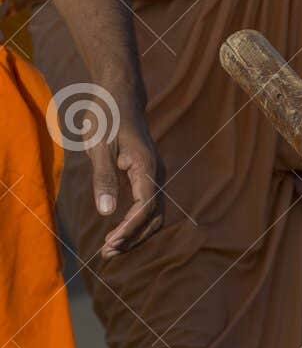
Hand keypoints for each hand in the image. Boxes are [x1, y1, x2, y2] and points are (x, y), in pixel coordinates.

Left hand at [88, 106, 164, 259]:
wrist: (120, 95)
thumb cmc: (107, 116)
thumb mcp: (99, 146)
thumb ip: (103, 178)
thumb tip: (106, 213)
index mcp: (146, 166)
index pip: (146, 208)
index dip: (129, 229)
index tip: (109, 244)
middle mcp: (156, 172)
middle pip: (154, 216)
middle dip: (133, 237)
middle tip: (106, 253)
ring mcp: (153, 173)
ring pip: (154, 213)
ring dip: (135, 233)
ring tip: (110, 247)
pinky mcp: (147, 174)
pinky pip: (148, 205)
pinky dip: (135, 222)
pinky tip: (117, 228)